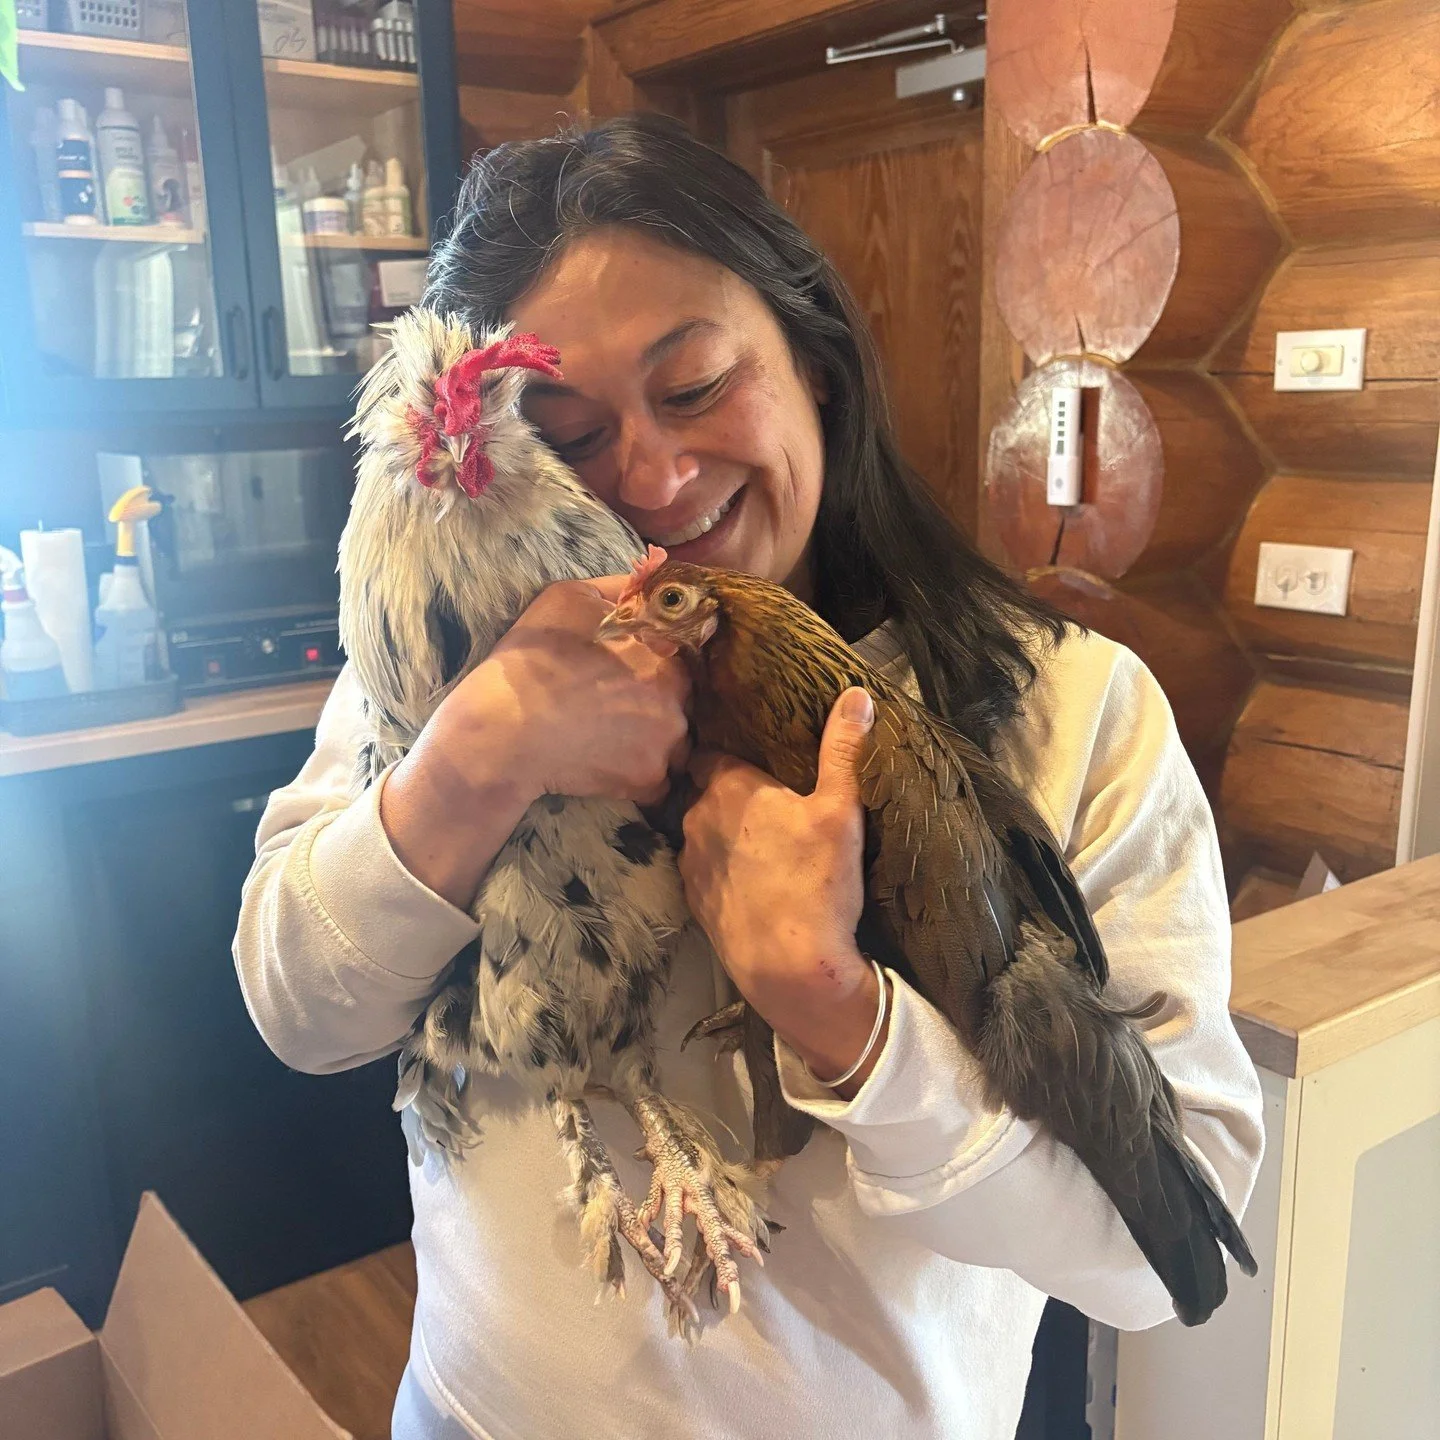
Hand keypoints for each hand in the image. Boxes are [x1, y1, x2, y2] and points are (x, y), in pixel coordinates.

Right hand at [379, 575, 688, 909]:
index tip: (628, 665)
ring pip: (678, 738)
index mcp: (666, 651)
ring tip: (610, 732)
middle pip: (685, 696)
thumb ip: (622, 585)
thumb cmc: (531, 663)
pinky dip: (642, 770)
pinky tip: (608, 758)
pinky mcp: (650, 782)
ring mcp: (668, 744)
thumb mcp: (568, 599)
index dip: (657, 655)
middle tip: (613, 700)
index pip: (687, 649)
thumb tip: (656, 570)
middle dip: (658, 696)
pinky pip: (663, 777)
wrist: (499, 737)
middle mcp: (679, 699)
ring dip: (655, 736)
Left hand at [680, 688, 888, 1091]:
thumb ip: (843, 749)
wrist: (789, 968)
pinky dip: (721, 870)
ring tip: (761, 844)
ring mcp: (690, 864)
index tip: (750, 754)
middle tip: (767, 800)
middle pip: (705, 793)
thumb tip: (856, 693)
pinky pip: (704, 872)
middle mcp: (696, 819)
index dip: (727, 750)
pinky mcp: (693, 903)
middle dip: (728, 793)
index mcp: (727, 787)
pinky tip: (751, 882)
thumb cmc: (817, 882)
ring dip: (722, 834)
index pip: (710, 752)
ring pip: (702, 834)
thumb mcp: (841, 809)